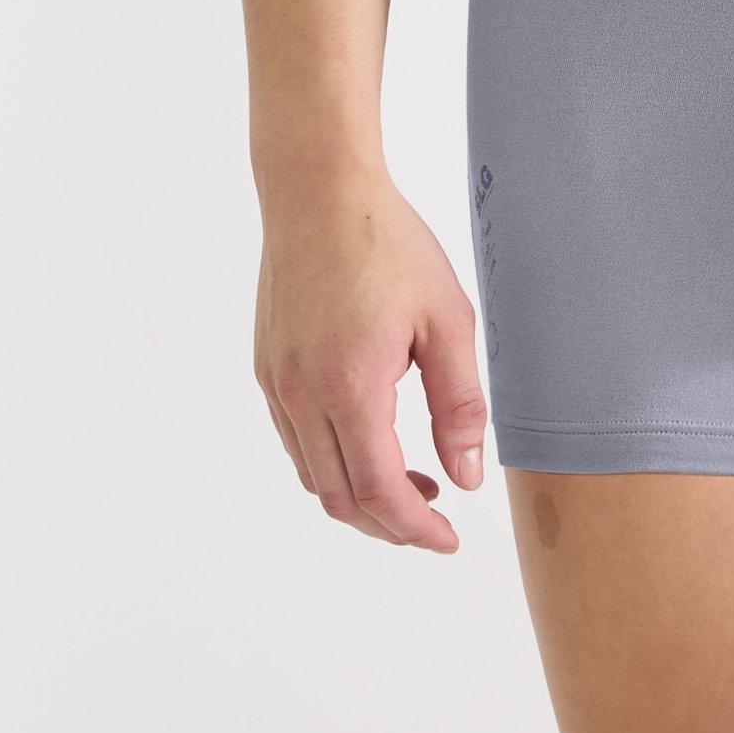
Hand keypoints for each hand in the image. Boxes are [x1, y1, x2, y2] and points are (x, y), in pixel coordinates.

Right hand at [254, 174, 487, 548]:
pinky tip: (370, 444)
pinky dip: (332, 464)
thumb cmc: (387, 244)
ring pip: (313, 477)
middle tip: (434, 525)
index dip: (416, 528)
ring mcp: (277, 385)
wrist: (318, 192)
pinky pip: (296, 443)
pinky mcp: (267, 370)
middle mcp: (302, 396)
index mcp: (351, 387)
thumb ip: (460, 404)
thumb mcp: (447, 318)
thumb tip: (466, 478)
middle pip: (341, 498)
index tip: (448, 540)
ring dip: (360, 499)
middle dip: (389, 525)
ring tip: (413, 486)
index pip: (380, 492)